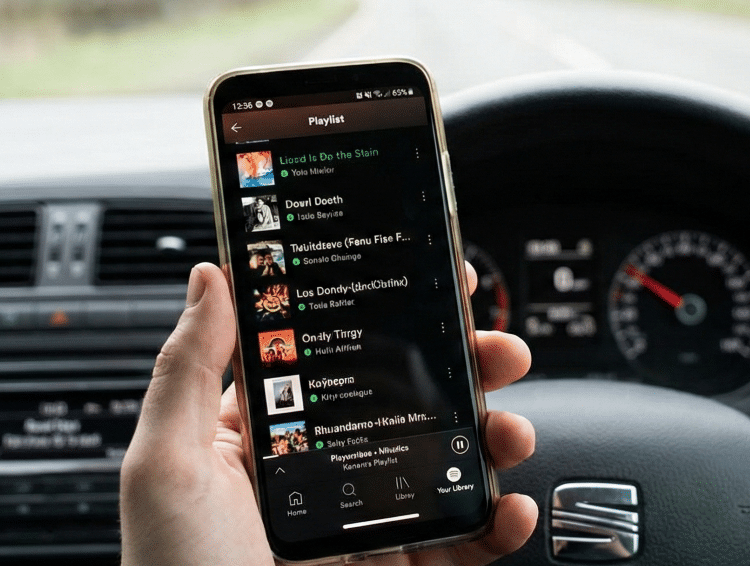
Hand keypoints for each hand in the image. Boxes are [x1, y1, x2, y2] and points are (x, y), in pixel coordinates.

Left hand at [121, 262, 537, 565]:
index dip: (399, 314)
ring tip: (511, 432)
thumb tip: (211, 278)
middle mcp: (328, 468)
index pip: (346, 353)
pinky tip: (512, 510)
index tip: (441, 282)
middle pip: (416, 400)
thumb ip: (187, 371)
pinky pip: (464, 540)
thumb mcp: (167, 467)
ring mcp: (371, 519)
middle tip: (500, 351)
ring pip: (452, 463)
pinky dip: (500, 524)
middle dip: (470, 368)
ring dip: (497, 438)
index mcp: (274, 432)